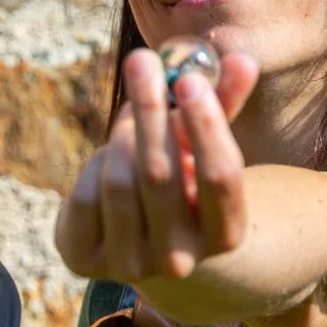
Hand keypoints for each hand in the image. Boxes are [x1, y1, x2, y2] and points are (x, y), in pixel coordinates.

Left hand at [55, 47, 259, 290]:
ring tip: (131, 119)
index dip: (206, 126)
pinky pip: (85, 197)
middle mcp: (181, 260)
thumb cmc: (184, 181)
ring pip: (119, 182)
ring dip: (122, 136)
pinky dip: (95, 164)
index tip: (190, 78)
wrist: (143, 242)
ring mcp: (131, 265)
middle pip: (161, 175)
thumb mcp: (204, 147)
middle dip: (150, 111)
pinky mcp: (85, 261)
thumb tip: (242, 60)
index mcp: (225, 235)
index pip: (220, 178)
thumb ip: (222, 106)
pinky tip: (109, 159)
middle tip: (141, 61)